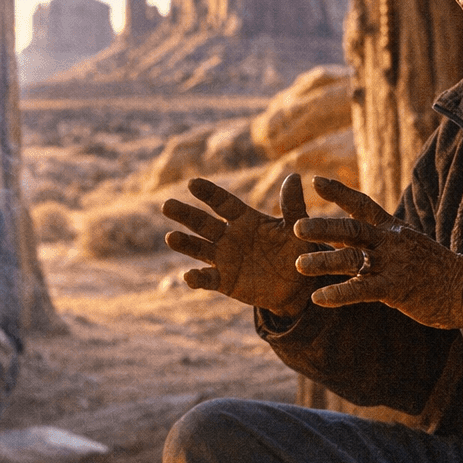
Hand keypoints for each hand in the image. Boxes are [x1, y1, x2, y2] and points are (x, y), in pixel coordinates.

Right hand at [162, 175, 319, 317]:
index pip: (222, 203)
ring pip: (199, 249)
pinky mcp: (225, 281)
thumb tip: (294, 176)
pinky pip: (208, 279)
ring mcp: (224, 259)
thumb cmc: (295, 251)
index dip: (208, 193)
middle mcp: (229, 236)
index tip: (192, 183)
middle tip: (167, 205)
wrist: (296, 286)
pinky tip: (189, 277)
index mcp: (244, 219)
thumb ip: (292, 206)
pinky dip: (198, 278)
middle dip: (185, 214)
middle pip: (203, 223)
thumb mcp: (295, 228)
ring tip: (170, 237)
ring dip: (185, 243)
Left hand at [292, 176, 462, 330]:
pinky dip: (339, 294)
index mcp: (392, 229)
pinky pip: (363, 290)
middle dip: (323, 228)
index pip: (363, 204)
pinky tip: (319, 298)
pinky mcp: (397, 288)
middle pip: (352, 230)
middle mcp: (391, 241)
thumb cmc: (434, 269)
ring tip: (299, 264)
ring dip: (323, 262)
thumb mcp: (406, 246)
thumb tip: (344, 239)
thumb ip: (375, 242)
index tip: (314, 182)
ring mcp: (394, 264)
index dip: (339, 192)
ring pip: (353, 260)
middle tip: (295, 228)